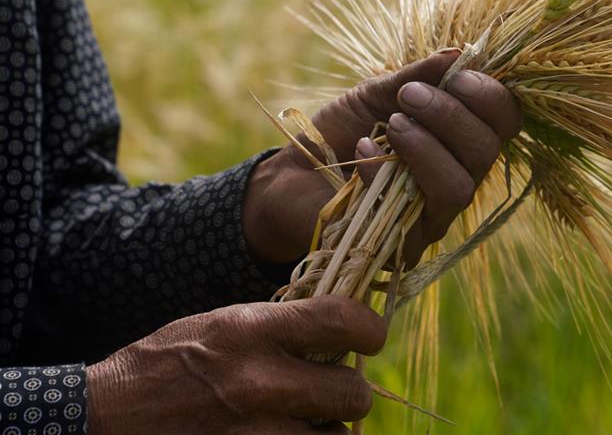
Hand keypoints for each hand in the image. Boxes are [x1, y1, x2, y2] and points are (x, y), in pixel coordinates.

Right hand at [87, 295, 386, 434]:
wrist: (106, 419)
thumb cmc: (168, 363)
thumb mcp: (222, 323)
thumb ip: (280, 324)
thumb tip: (340, 326)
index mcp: (250, 332)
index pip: (339, 321)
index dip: (370, 328)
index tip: (372, 337)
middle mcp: (258, 383)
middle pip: (351, 393)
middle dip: (351, 393)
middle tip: (338, 390)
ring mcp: (254, 434)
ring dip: (333, 431)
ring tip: (313, 420)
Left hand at [243, 49, 522, 265]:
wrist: (293, 177)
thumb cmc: (342, 133)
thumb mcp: (377, 93)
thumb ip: (418, 76)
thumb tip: (459, 53)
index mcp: (460, 141)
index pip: (505, 121)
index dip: (490, 96)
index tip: (455, 75)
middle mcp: (458, 178)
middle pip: (486, 151)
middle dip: (451, 116)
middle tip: (407, 97)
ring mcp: (433, 217)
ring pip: (460, 187)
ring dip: (427, 147)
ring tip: (391, 124)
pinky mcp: (403, 245)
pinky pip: (415, 214)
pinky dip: (387, 173)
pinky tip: (362, 149)